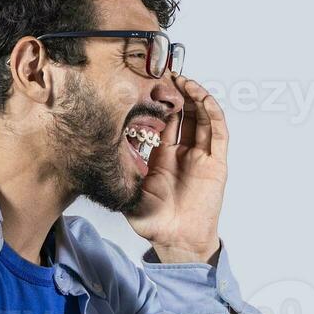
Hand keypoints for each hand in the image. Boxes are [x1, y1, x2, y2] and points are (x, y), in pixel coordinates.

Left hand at [127, 75, 227, 263]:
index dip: (160, 101)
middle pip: (186, 113)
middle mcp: (184, 152)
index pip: (165, 120)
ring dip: (196, 96)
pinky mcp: (216, 164)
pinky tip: (202, 99)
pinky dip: (213, 114)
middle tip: (168, 73)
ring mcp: (202, 156)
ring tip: (184, 80)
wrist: (176, 241)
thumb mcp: (128, 191)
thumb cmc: (153, 222)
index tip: (150, 83)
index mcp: (164, 156)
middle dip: (178, 92)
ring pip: (203, 117)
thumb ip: (118, 173)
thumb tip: (94, 153)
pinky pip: (218, 133)